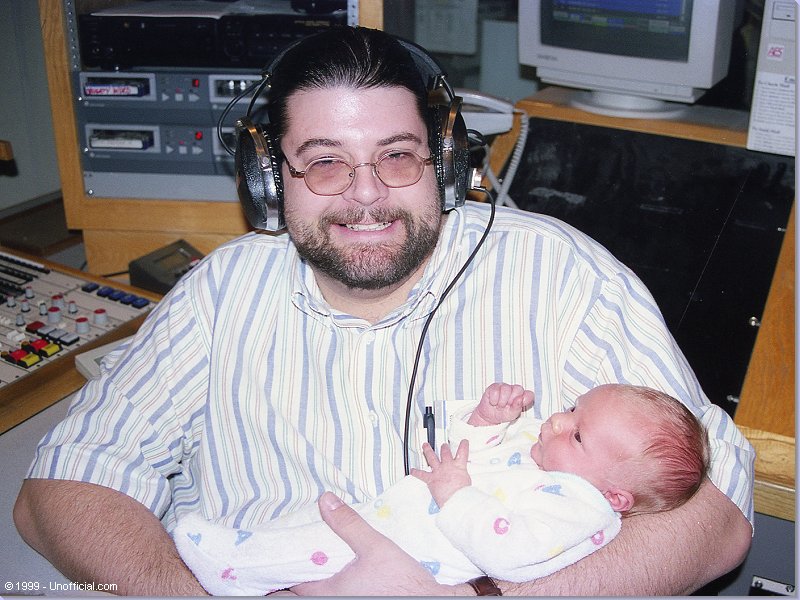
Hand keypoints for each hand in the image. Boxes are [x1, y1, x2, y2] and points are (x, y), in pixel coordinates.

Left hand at [291, 493, 455, 595]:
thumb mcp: (374, 546)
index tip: (288, 548)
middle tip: (307, 546)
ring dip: (323, 572)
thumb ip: (348, 524)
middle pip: (308, 586)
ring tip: (325, 551)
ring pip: (326, 588)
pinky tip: (347, 562)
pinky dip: (339, 577)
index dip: (289, 564)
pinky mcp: (362, 599)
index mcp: (330, 592)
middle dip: (306, 567)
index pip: (295, 582)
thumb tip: (326, 502)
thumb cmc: (402, 582)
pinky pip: (342, 589)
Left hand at [411, 440, 470, 507]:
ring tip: (425, 446)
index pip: (463, 452)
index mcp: (459, 466)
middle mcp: (448, 466)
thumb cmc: (463, 494)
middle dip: (444, 448)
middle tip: (444, 445)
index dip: (464, 445)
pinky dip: (416, 472)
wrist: (456, 499)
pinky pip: (421, 474)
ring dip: (428, 450)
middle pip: (445, 453)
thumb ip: (463, 477)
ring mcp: (438, 471)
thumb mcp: (467, 482)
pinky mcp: (431, 479)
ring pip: (432, 457)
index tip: (463, 442)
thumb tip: (463, 481)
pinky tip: (412, 470)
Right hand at [470, 382, 534, 425]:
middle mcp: (515, 389)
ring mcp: (504, 386)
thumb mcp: (512, 414)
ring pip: (506, 389)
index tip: (517, 406)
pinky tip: (494, 402)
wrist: (490, 416)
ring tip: (499, 405)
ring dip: (501, 401)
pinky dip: (494, 400)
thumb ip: (518, 407)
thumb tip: (520, 398)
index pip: (529, 394)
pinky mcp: (494, 386)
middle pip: (518, 389)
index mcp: (522, 396)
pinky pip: (495, 391)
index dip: (524, 400)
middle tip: (506, 406)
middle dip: (511, 401)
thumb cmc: (504, 414)